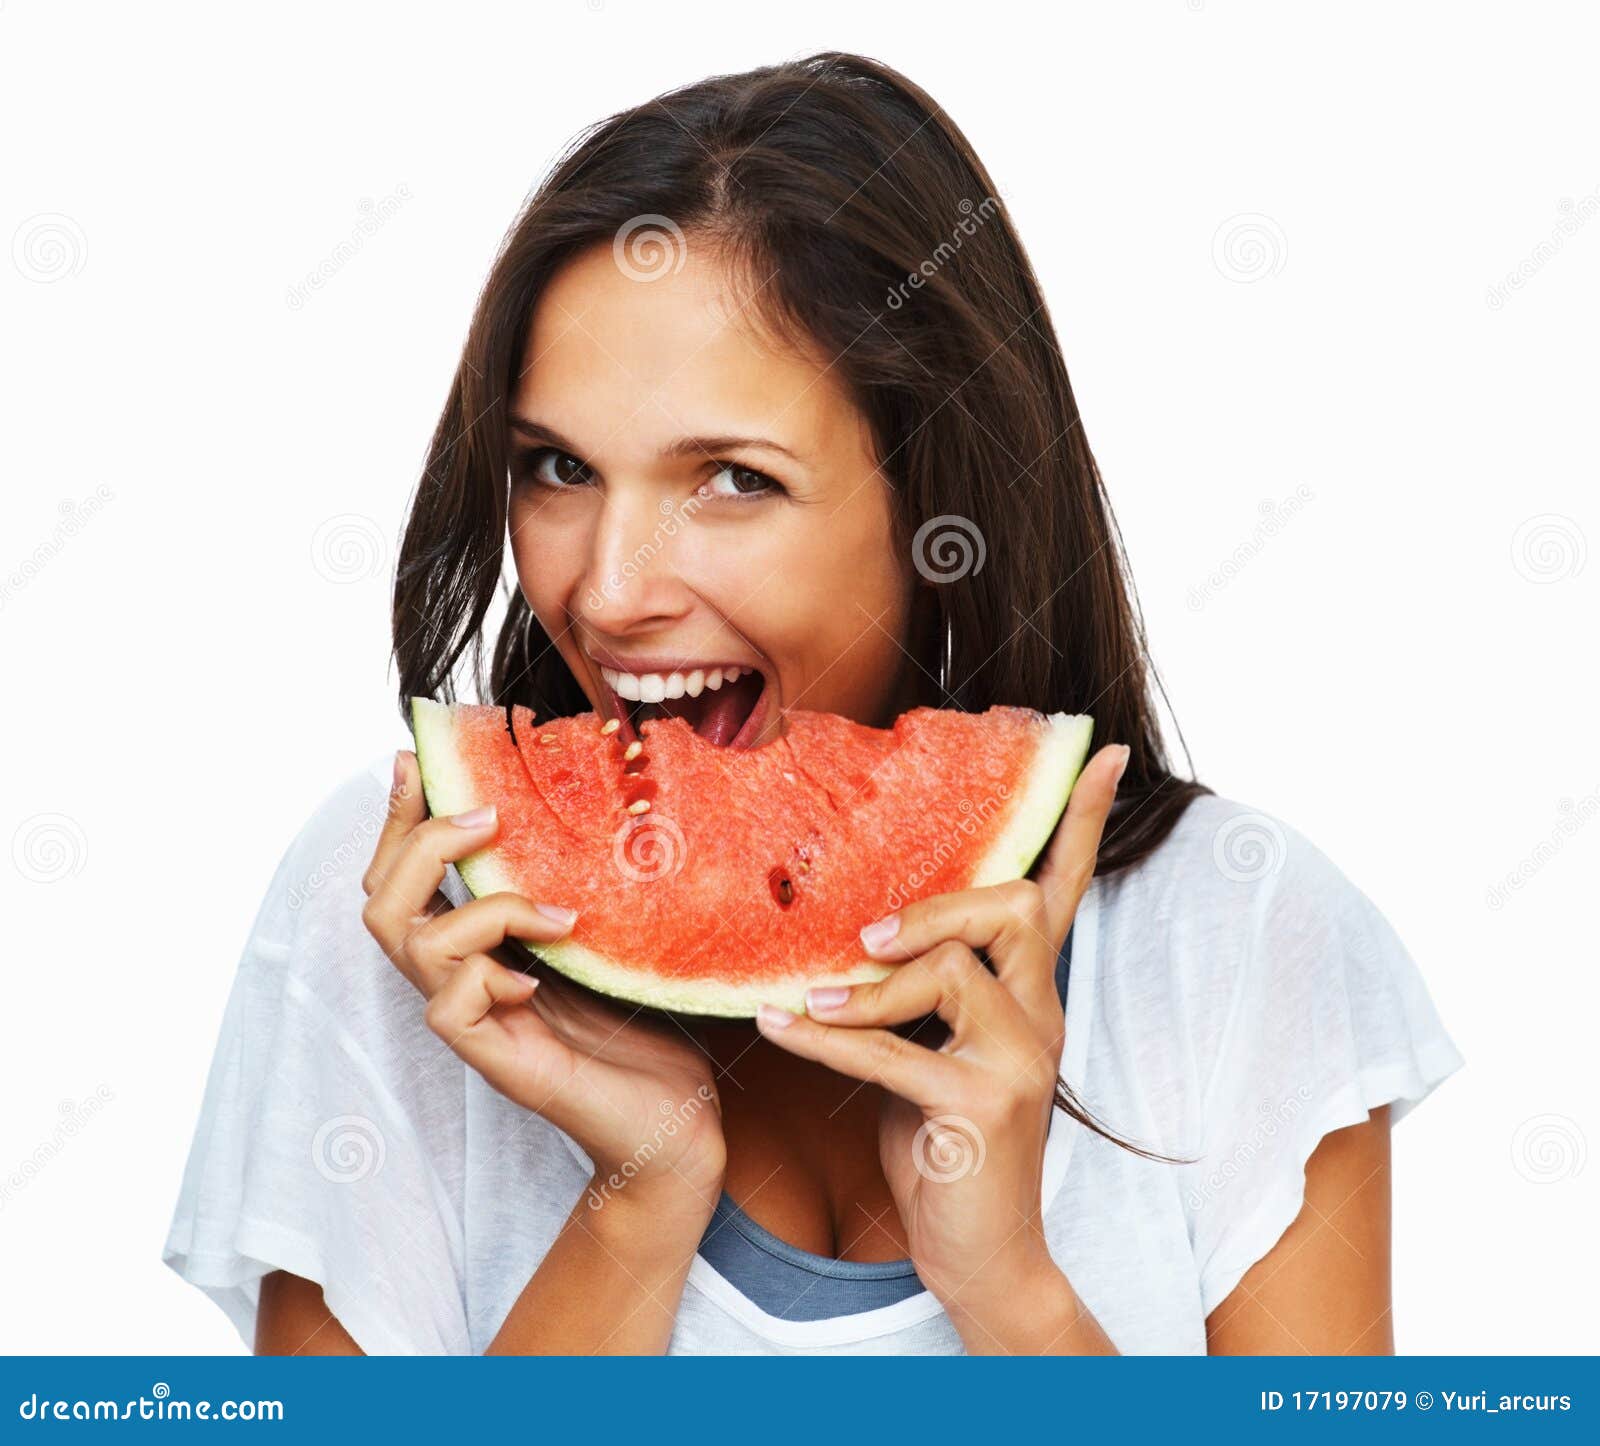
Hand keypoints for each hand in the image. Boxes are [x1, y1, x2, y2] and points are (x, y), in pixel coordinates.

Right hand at [360, 751, 726, 1215]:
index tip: (414, 756)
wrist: (677, 1124)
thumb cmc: (648, 1030)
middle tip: (485, 815)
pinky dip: (488, 975)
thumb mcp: (610, 937)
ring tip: (551, 909)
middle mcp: (465, 982)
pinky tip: (539, 977)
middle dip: (416, 843)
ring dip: (481, 907)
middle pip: (381, 907)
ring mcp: (478, 1025)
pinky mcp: (500, 1064)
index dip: (398, 818)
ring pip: (412, 948)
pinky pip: (449, 1008)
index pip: (407, 878)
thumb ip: (579, 882)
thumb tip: (593, 798)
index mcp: (482, 949)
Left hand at [753, 742, 1127, 1337]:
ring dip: (871, 983)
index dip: (1080, 818)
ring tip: (812, 996)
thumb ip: (912, 987)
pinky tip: (782, 1025)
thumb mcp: (930, 1046)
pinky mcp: (981, 1109)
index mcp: (1029, 992)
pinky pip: (894, 1053)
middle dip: (934, 907)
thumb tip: (844, 927)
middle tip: (866, 936)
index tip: (1098, 748)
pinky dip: (829, 1039)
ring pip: (953, 970)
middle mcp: (1039, 1015)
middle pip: (1009, 907)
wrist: (981, 1253)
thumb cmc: (944, 1142)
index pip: (1062, 889)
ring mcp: (1019, 1062)